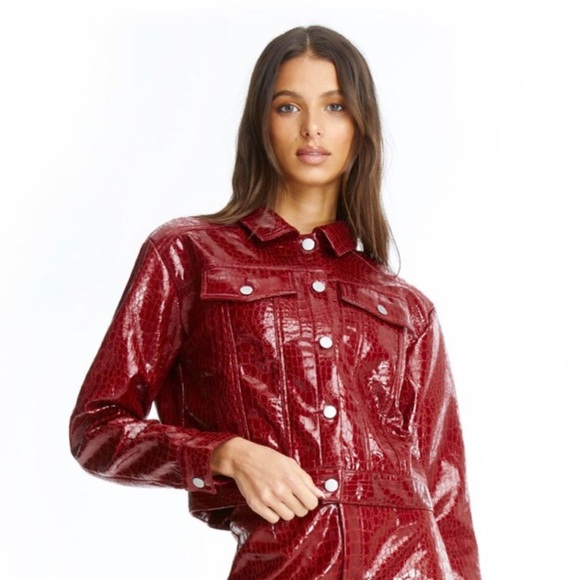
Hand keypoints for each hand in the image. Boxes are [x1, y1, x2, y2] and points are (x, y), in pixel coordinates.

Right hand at [210, 437, 324, 523]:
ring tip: (282, 498)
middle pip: (301, 511)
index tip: (306, 497)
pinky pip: (273, 519)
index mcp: (290, 478)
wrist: (242, 459)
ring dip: (288, 510)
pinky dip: (275, 513)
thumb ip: (306, 480)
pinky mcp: (256, 505)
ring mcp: (267, 499)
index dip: (311, 501)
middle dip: (300, 505)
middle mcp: (280, 490)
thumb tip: (320, 495)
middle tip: (293, 497)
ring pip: (288, 517)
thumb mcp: (290, 463)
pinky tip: (272, 502)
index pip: (311, 502)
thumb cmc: (268, 458)